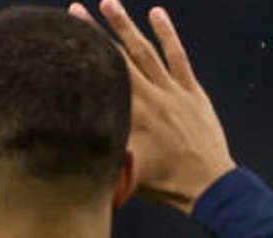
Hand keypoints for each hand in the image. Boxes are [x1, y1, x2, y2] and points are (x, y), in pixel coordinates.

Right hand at [70, 0, 234, 214]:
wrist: (208, 184)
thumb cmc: (164, 183)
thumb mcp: (125, 172)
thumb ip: (102, 158)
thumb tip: (68, 150)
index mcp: (132, 115)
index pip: (103, 78)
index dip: (82, 57)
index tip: (63, 39)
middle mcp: (151, 96)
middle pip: (119, 56)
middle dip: (95, 31)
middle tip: (76, 9)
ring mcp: (173, 90)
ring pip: (146, 50)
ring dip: (126, 25)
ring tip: (110, 3)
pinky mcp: (191, 91)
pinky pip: (177, 57)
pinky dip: (167, 34)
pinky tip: (157, 14)